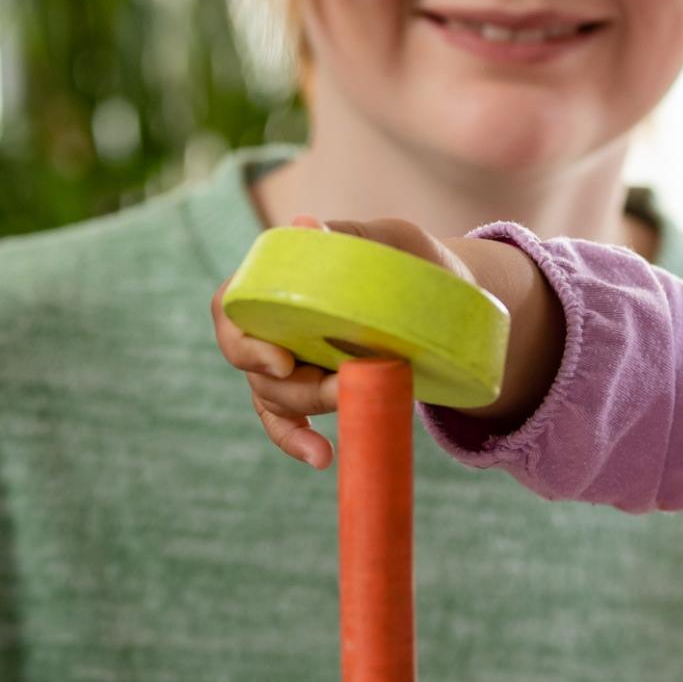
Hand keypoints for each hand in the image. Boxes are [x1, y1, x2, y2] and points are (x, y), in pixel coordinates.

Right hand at [211, 214, 563, 469]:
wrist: (449, 302)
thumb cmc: (414, 262)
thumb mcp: (392, 243)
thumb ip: (350, 238)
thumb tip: (303, 224)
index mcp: (281, 277)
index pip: (232, 304)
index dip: (242, 338)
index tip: (282, 361)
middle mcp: (274, 319)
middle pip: (251, 360)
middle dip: (295, 385)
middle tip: (342, 389)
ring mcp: (287, 358)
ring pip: (272, 394)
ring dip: (309, 409)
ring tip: (353, 408)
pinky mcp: (308, 391)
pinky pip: (286, 422)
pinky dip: (297, 441)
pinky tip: (321, 456)